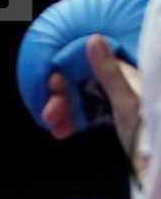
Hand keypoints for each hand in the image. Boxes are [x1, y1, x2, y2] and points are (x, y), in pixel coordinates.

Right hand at [44, 34, 143, 164]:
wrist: (156, 159)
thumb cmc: (146, 127)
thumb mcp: (126, 99)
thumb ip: (109, 71)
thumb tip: (93, 39)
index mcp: (127, 73)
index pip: (90, 62)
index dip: (69, 71)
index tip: (53, 85)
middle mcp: (122, 82)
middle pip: (82, 82)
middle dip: (62, 97)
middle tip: (49, 114)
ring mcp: (118, 100)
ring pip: (83, 98)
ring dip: (64, 111)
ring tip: (55, 126)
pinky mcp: (115, 116)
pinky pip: (88, 113)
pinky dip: (74, 120)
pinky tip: (64, 130)